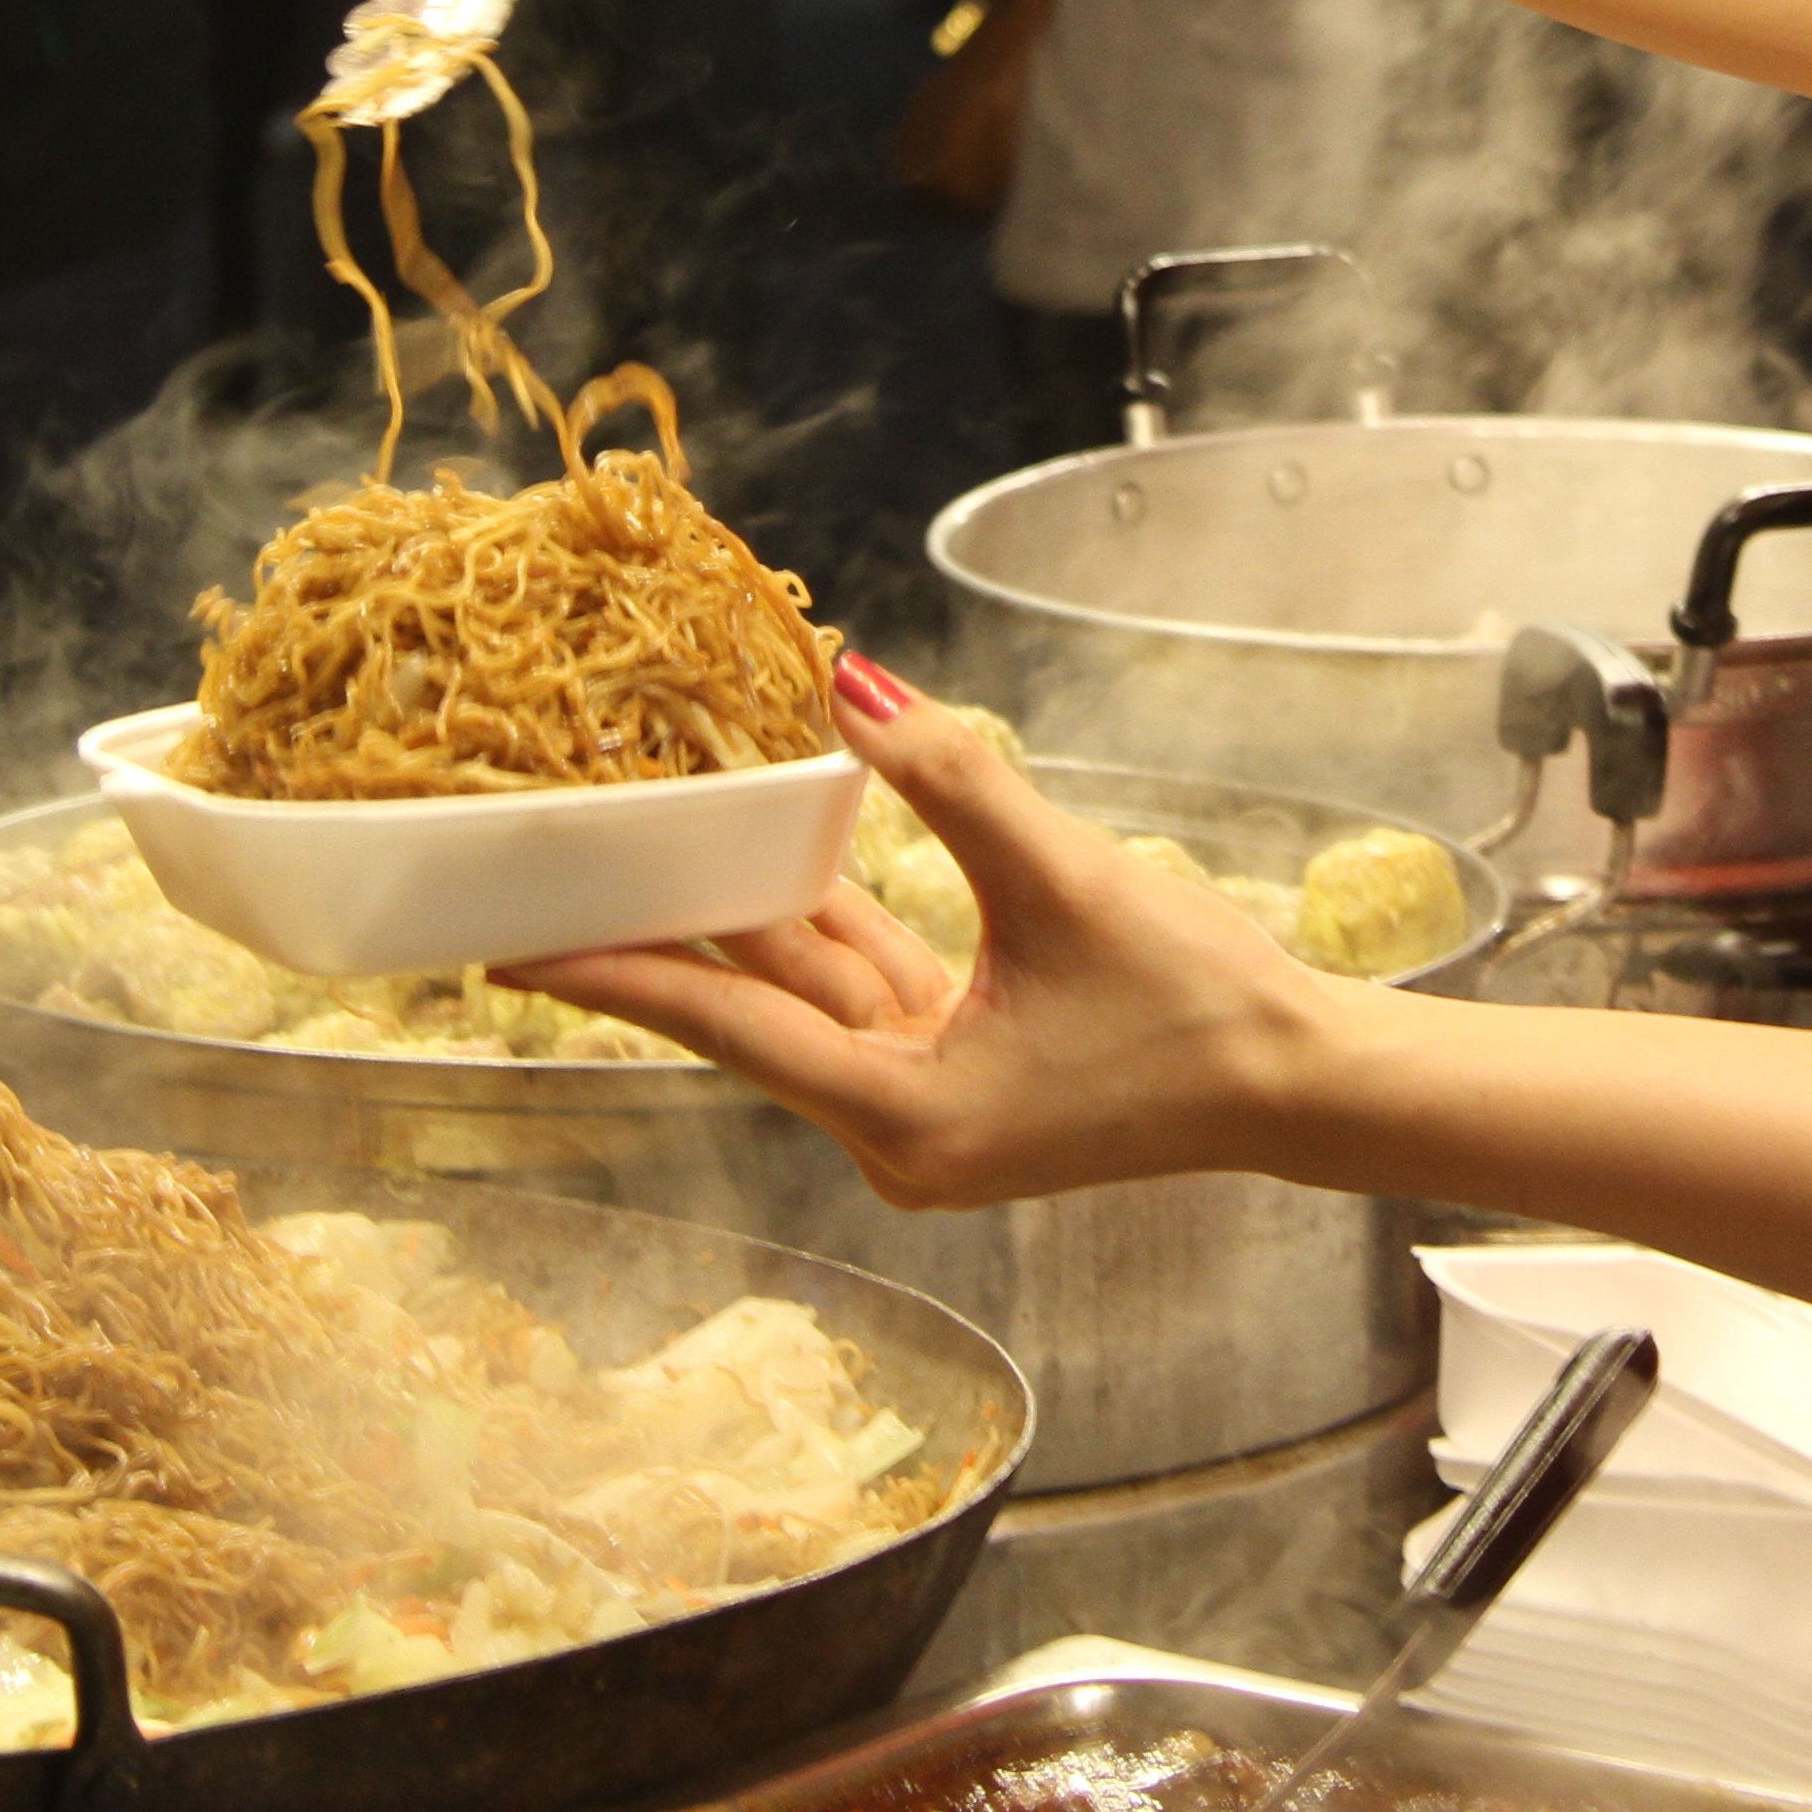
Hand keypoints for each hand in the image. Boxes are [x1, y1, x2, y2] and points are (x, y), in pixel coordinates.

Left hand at [502, 662, 1345, 1206]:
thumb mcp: (1063, 877)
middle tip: (551, 881)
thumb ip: (949, 778)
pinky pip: (866, 996)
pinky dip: (826, 930)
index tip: (513, 947)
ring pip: (811, 998)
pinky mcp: (961, 1083)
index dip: (616, 975)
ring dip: (744, 923)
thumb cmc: (1198, 1003)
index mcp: (905, 1117)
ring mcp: (928, 1112)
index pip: (729, 1028)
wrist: (1298, 1081)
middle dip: (662, 939)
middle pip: (752, 1016)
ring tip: (644, 851)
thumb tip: (844, 677)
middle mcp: (898, 1134)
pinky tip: (776, 856)